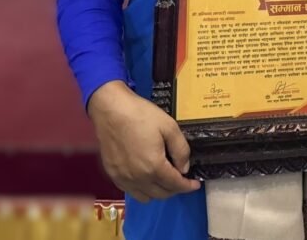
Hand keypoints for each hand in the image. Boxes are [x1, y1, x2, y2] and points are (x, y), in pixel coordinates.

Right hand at [87, 81, 201, 202]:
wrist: (111, 110)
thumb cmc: (141, 116)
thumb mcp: (169, 127)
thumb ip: (181, 150)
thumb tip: (184, 168)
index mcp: (154, 167)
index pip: (175, 185)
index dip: (188, 186)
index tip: (195, 184)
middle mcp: (138, 178)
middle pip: (162, 194)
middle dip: (175, 189)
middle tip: (182, 178)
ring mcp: (123, 178)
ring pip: (146, 197)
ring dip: (159, 192)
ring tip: (165, 179)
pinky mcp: (113, 175)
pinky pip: (131, 191)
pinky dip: (143, 190)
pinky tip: (147, 177)